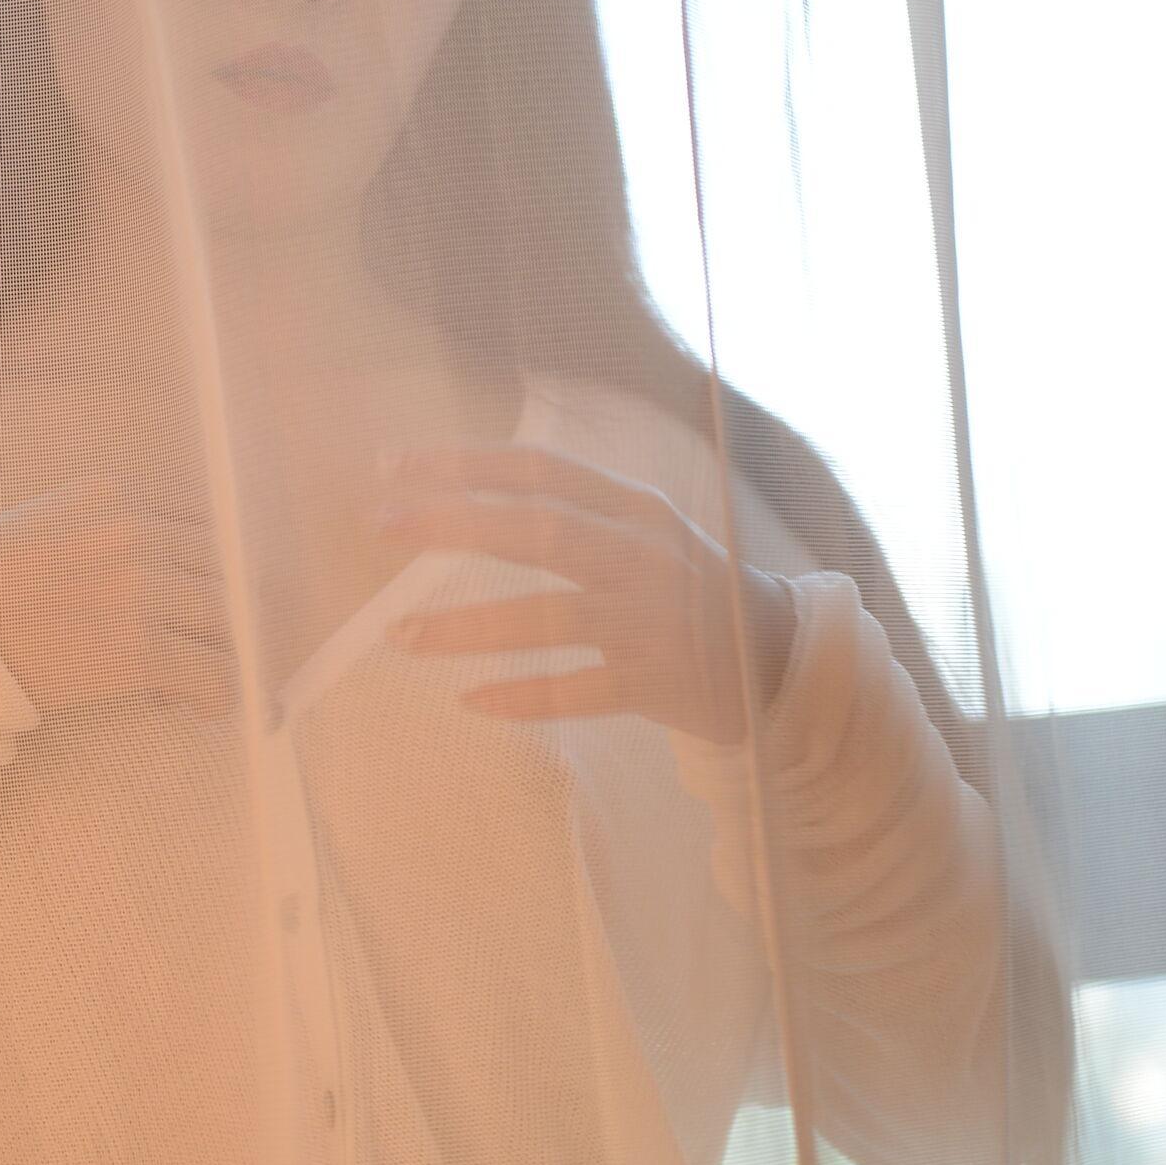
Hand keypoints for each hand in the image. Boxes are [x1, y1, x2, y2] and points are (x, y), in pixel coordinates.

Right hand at [0, 476, 238, 720]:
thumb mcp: (45, 529)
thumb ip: (107, 539)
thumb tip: (160, 586)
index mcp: (112, 495)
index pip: (197, 526)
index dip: (204, 571)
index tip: (196, 604)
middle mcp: (135, 531)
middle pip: (223, 566)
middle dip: (228, 609)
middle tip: (215, 645)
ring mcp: (141, 587)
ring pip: (229, 616)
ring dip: (226, 651)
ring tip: (203, 680)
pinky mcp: (140, 647)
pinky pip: (214, 670)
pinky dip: (222, 694)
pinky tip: (204, 708)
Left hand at [376, 444, 797, 745]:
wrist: (782, 659)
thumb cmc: (691, 589)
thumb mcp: (647, 532)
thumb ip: (578, 513)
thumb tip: (471, 497)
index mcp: (637, 508)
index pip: (541, 470)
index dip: (466, 463)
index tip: (394, 465)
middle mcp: (644, 556)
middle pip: (538, 531)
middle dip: (455, 524)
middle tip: (382, 525)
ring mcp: (653, 621)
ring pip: (548, 618)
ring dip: (469, 626)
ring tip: (401, 636)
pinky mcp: (658, 683)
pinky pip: (579, 692)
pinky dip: (525, 696)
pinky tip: (471, 701)